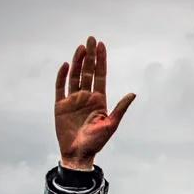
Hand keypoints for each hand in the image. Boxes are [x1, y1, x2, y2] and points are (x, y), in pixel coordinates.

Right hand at [55, 36, 135, 169]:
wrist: (78, 154)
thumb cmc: (96, 143)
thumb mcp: (111, 125)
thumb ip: (120, 108)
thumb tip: (133, 94)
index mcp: (99, 100)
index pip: (100, 75)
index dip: (101, 60)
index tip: (101, 45)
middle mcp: (86, 97)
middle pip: (88, 72)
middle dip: (90, 56)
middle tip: (90, 39)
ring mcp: (73, 100)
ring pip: (75, 76)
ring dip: (78, 62)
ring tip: (80, 48)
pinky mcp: (60, 106)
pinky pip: (60, 87)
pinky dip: (62, 76)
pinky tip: (66, 66)